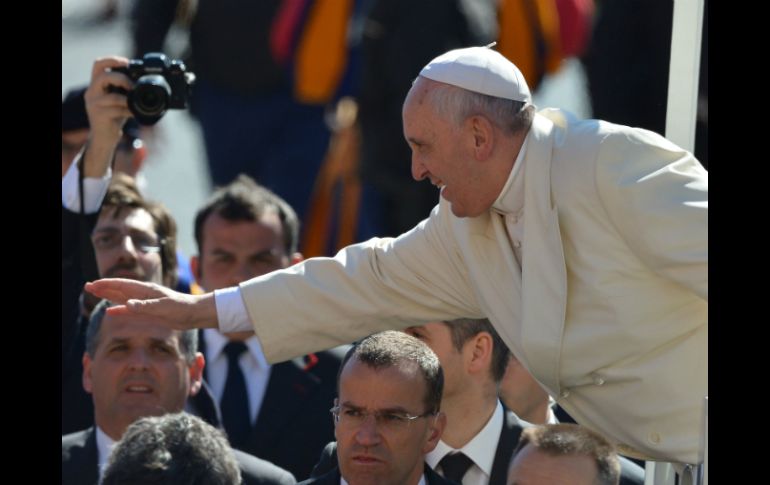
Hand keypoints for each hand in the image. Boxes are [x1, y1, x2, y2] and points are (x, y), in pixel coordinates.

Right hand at [81, 56, 132, 177]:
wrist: (104, 137)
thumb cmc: (115, 116)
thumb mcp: (120, 99)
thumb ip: (127, 89)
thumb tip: (150, 80)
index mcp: (97, 84)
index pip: (98, 64)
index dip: (113, 60)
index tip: (128, 63)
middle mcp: (92, 91)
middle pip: (101, 75)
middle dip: (120, 77)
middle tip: (132, 85)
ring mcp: (94, 103)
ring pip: (111, 95)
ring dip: (128, 98)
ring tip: (136, 101)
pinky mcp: (99, 115)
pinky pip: (116, 110)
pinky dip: (129, 110)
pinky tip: (135, 113)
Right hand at [85, 278, 218, 330]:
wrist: (194, 313)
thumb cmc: (181, 308)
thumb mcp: (163, 308)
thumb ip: (145, 306)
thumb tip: (127, 305)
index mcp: (146, 290)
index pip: (122, 285)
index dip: (107, 285)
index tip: (93, 285)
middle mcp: (144, 294)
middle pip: (119, 289)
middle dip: (103, 288)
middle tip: (87, 287)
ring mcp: (145, 302)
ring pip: (122, 298)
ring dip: (109, 296)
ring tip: (95, 294)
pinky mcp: (149, 311)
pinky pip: (130, 309)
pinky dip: (119, 309)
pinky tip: (110, 311)